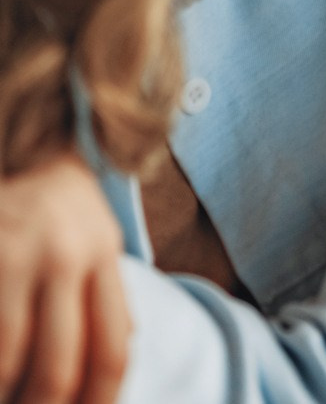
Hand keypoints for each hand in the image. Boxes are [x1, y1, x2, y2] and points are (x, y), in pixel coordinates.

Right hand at [0, 156, 129, 403]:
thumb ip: (103, 300)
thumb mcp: (91, 241)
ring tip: (7, 393)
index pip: (113, 351)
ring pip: (11, 363)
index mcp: (103, 250)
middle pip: (60, 369)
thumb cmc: (50, 210)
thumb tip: (112, 375)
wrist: (15, 149)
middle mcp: (65, 252)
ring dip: (6, 392)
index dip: (98, 403)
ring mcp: (16, 253)